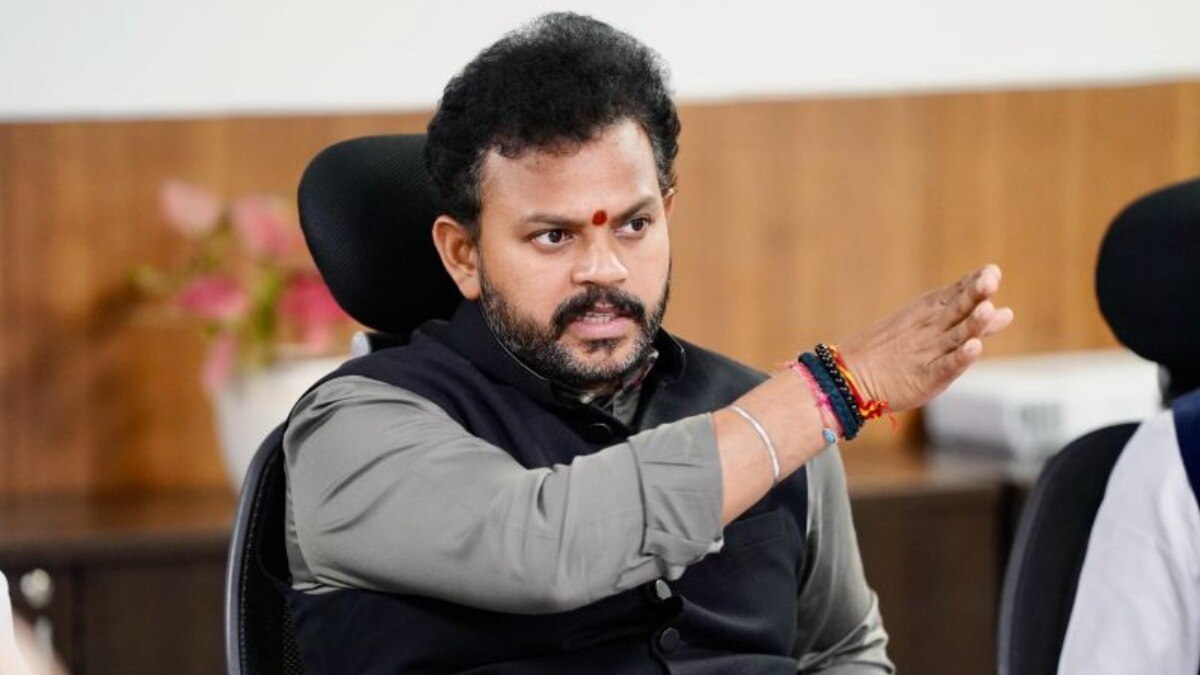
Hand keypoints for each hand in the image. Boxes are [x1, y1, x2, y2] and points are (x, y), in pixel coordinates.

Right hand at [836, 264, 1013, 412]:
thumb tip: (1007, 312)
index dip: (974, 282)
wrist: (851, 376)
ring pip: (954, 336)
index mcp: (927, 311)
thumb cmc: (891, 350)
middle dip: (974, 295)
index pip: (956, 292)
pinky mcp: (926, 378)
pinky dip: (960, 357)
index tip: (992, 272)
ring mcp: (927, 352)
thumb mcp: (928, 328)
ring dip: (972, 323)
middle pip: (957, 309)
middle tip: (990, 281)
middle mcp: (930, 329)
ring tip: (987, 310)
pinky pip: (946, 366)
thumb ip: (971, 322)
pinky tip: (974, 348)